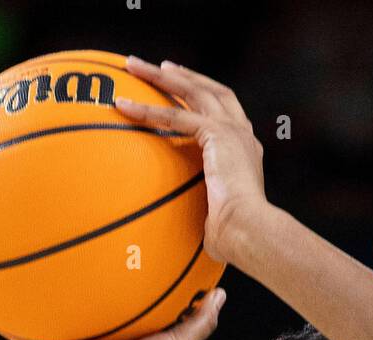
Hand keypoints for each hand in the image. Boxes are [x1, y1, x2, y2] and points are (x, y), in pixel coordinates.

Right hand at [10, 285, 225, 339]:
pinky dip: (18, 336)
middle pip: (94, 324)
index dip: (130, 302)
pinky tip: (6, 313)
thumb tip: (219, 296)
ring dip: (53, 314)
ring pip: (62, 331)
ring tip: (43, 284)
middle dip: (88, 305)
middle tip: (85, 272)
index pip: (130, 322)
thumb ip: (198, 324)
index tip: (129, 273)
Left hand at [116, 56, 267, 264]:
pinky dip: (147, 109)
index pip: (225, 113)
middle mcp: (242, 135)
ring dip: (160, 76)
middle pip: (210, 91)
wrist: (250, 231)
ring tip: (132, 65)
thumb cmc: (237, 239)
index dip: (204, 96)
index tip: (184, 87)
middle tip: (160, 66)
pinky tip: (122, 106)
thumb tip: (189, 241)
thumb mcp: (217, 222)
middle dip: (184, 76)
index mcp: (246, 152)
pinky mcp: (217, 134)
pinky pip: (174, 115)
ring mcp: (232, 131)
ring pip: (192, 91)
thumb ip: (204, 218)